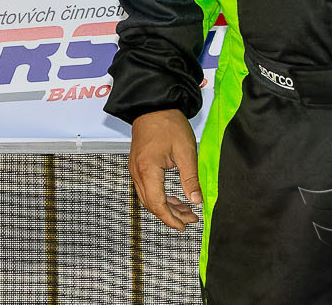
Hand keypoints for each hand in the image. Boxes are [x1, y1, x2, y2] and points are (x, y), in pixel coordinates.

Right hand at [128, 110, 202, 229]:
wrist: (153, 104)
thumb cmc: (168, 123)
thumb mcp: (186, 151)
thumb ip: (191, 178)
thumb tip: (196, 201)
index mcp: (147, 169)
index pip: (157, 204)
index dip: (171, 219)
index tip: (185, 226)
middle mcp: (137, 171)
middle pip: (151, 203)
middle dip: (170, 215)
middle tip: (191, 219)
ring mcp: (135, 168)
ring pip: (148, 197)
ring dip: (166, 206)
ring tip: (186, 210)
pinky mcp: (138, 164)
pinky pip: (147, 187)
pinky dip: (161, 196)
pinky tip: (175, 197)